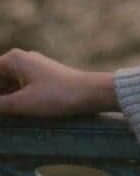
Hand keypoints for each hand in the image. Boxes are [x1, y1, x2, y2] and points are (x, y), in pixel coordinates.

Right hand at [0, 49, 117, 116]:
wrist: (94, 93)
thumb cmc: (57, 96)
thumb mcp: (21, 103)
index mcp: (12, 59)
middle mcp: (22, 59)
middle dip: (0, 99)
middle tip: (3, 114)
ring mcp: (35, 68)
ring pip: (8, 85)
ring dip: (5, 100)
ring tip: (7, 115)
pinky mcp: (45, 78)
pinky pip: (21, 88)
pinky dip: (15, 100)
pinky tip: (15, 114)